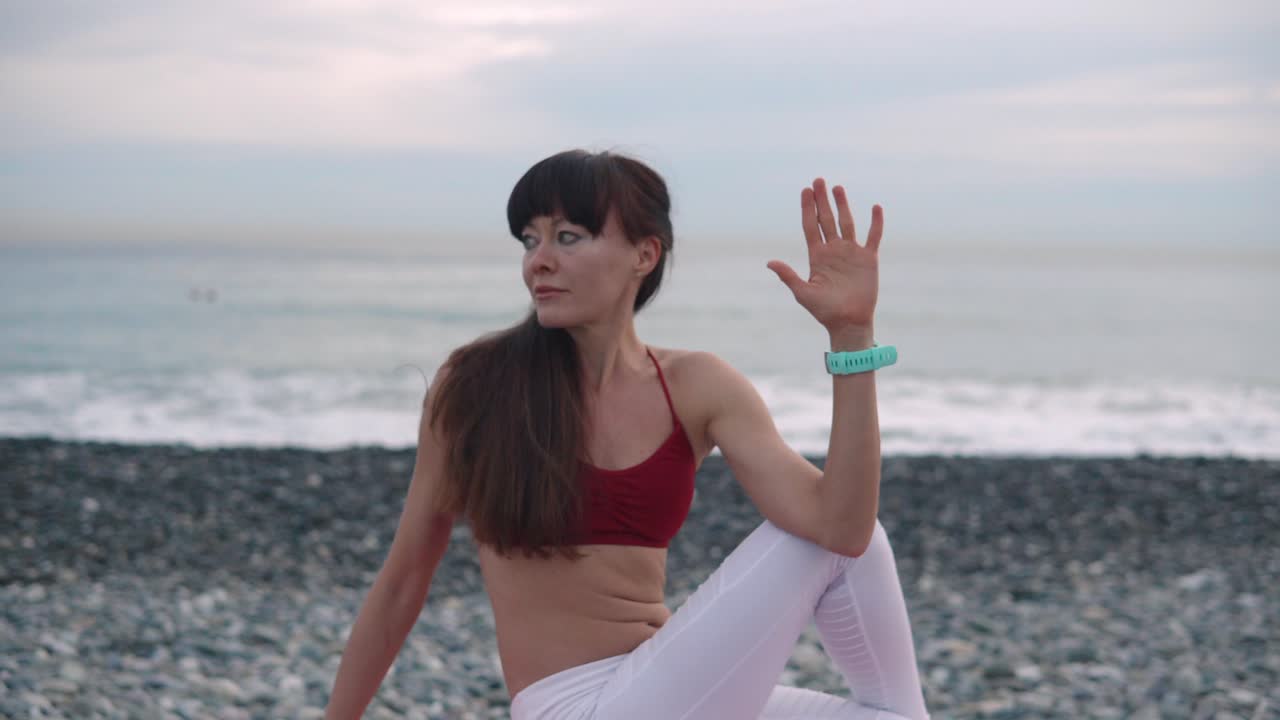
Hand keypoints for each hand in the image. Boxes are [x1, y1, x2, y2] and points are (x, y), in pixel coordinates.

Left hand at [767, 178, 880, 331]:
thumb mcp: (803, 293)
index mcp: (817, 256)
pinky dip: (875, 223)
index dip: (808, 208)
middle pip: (826, 220)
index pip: (810, 226)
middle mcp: (833, 251)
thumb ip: (788, 276)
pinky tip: (875, 207)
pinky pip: (873, 236)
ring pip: (847, 223)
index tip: (805, 190)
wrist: (848, 323)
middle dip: (822, 201)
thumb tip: (769, 262)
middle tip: (818, 180)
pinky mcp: (868, 259)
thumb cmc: (824, 311)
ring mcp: (851, 253)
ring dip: (842, 205)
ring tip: (837, 188)